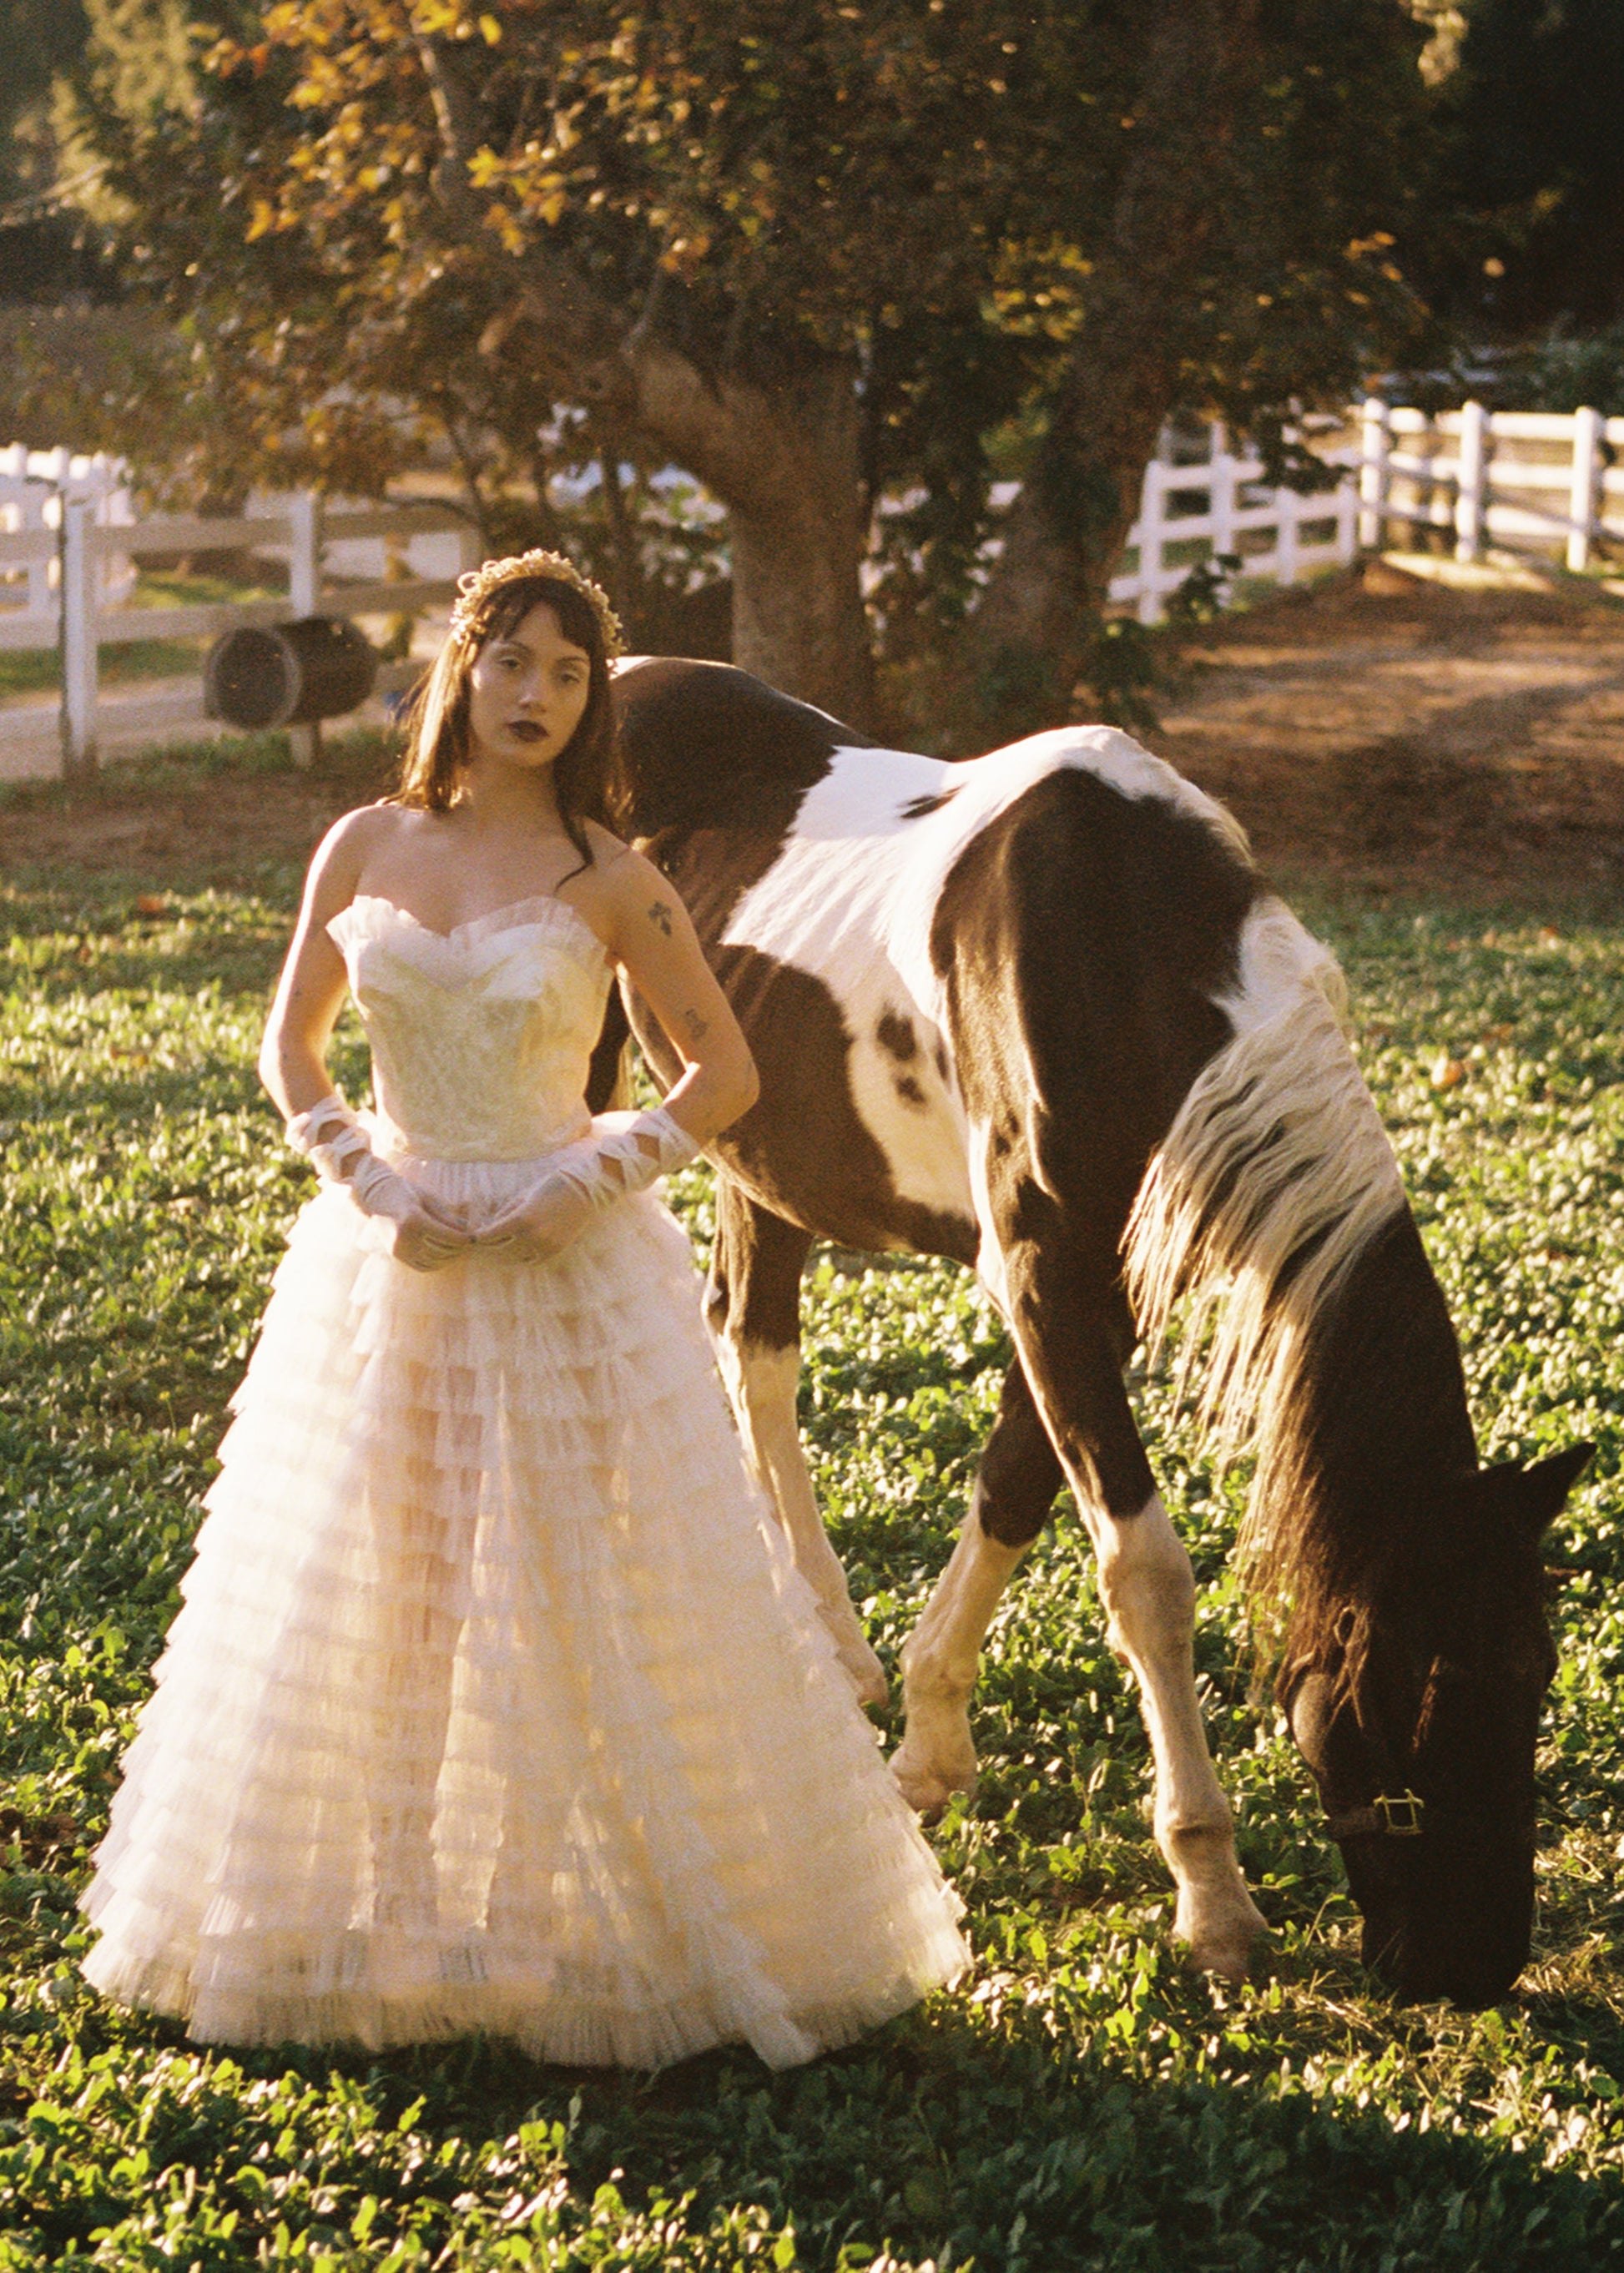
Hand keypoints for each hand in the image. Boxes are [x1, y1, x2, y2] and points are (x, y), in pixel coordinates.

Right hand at [357, 1173, 472, 1272]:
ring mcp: (398, 1248)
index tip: (473, 1238)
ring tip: (458, 1250)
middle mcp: (404, 1237)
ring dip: (449, 1258)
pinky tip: (444, 1257)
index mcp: (413, 1219)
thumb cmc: (406, 1192)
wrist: (377, 1197)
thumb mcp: (428, 1198)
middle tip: (468, 1244)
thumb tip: (466, 1229)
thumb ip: (446, 1215)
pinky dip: (435, 1264)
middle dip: (458, 1249)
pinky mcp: (396, 1255)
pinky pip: (421, 1266)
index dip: (463, 1239)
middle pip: (441, 1250)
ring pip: (433, 1261)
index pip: (446, 1236)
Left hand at [475, 1170, 597, 1264]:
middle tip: (484, 1244)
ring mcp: (545, 1245)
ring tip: (501, 1249)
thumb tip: (491, 1225)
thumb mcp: (524, 1196)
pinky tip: (520, 1251)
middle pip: (500, 1249)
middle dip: (491, 1245)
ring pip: (516, 1257)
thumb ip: (506, 1212)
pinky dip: (525, 1256)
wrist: (585, 1191)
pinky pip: (533, 1260)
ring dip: (507, 1253)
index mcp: (521, 1219)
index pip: (490, 1235)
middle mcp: (531, 1235)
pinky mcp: (556, 1250)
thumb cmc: (551, 1186)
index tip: (476, 1236)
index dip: (480, 1236)